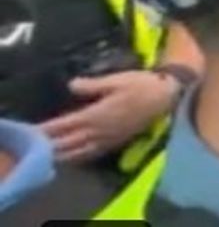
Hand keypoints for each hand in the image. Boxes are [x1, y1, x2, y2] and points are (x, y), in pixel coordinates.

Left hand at [39, 71, 178, 163]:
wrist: (167, 97)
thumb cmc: (142, 84)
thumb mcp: (117, 79)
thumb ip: (93, 85)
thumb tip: (71, 85)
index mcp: (97, 114)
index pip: (66, 125)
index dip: (48, 129)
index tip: (34, 131)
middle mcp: (100, 131)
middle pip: (69, 142)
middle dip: (51, 145)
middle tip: (36, 145)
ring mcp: (109, 139)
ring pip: (79, 152)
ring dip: (62, 154)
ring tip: (49, 155)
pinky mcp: (116, 142)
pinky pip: (92, 154)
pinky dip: (78, 158)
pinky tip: (72, 157)